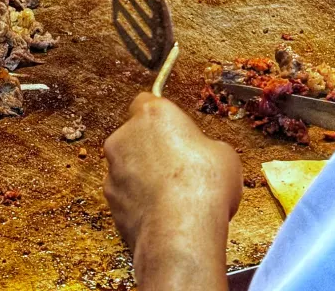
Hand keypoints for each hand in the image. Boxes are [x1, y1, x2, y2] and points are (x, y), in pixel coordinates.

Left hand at [104, 94, 241, 290]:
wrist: (181, 234)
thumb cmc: (204, 188)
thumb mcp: (224, 154)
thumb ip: (204, 145)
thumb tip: (204, 156)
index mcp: (153, 114)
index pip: (148, 100)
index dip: (163, 117)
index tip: (175, 129)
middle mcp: (125, 136)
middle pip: (136, 134)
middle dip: (153, 147)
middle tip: (179, 166)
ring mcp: (114, 169)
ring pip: (128, 166)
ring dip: (143, 175)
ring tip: (172, 196)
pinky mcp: (110, 200)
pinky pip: (125, 194)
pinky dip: (137, 200)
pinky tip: (160, 213)